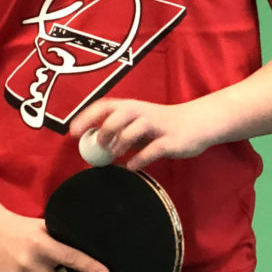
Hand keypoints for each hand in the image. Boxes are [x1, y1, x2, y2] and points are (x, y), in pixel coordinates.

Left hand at [70, 97, 218, 169]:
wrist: (198, 123)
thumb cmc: (162, 126)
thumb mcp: (138, 125)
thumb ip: (119, 133)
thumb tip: (93, 148)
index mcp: (131, 107)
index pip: (104, 105)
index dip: (86, 117)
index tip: (72, 132)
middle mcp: (142, 112)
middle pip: (119, 114)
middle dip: (105, 129)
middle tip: (98, 145)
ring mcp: (158, 125)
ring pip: (135, 129)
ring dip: (121, 143)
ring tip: (114, 155)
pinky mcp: (171, 140)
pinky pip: (153, 149)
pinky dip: (140, 159)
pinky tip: (132, 166)